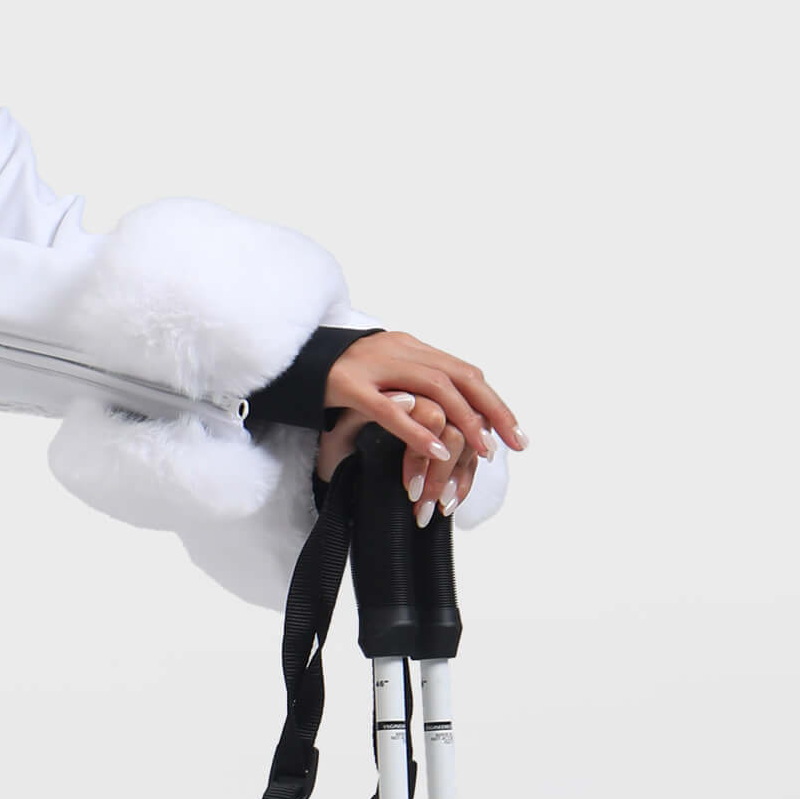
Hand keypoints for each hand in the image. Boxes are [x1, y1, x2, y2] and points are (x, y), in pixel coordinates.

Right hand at [318, 331, 526, 511]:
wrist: (287, 362)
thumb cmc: (335, 380)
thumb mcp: (381, 379)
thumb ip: (411, 388)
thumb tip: (450, 413)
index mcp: (409, 347)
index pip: (463, 371)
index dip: (492, 401)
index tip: (512, 433)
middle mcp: (397, 349)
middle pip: (459, 377)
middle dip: (491, 411)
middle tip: (511, 444)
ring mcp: (372, 365)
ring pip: (433, 388)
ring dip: (463, 421)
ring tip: (482, 450)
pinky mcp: (348, 386)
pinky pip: (388, 409)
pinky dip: (417, 430)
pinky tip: (438, 451)